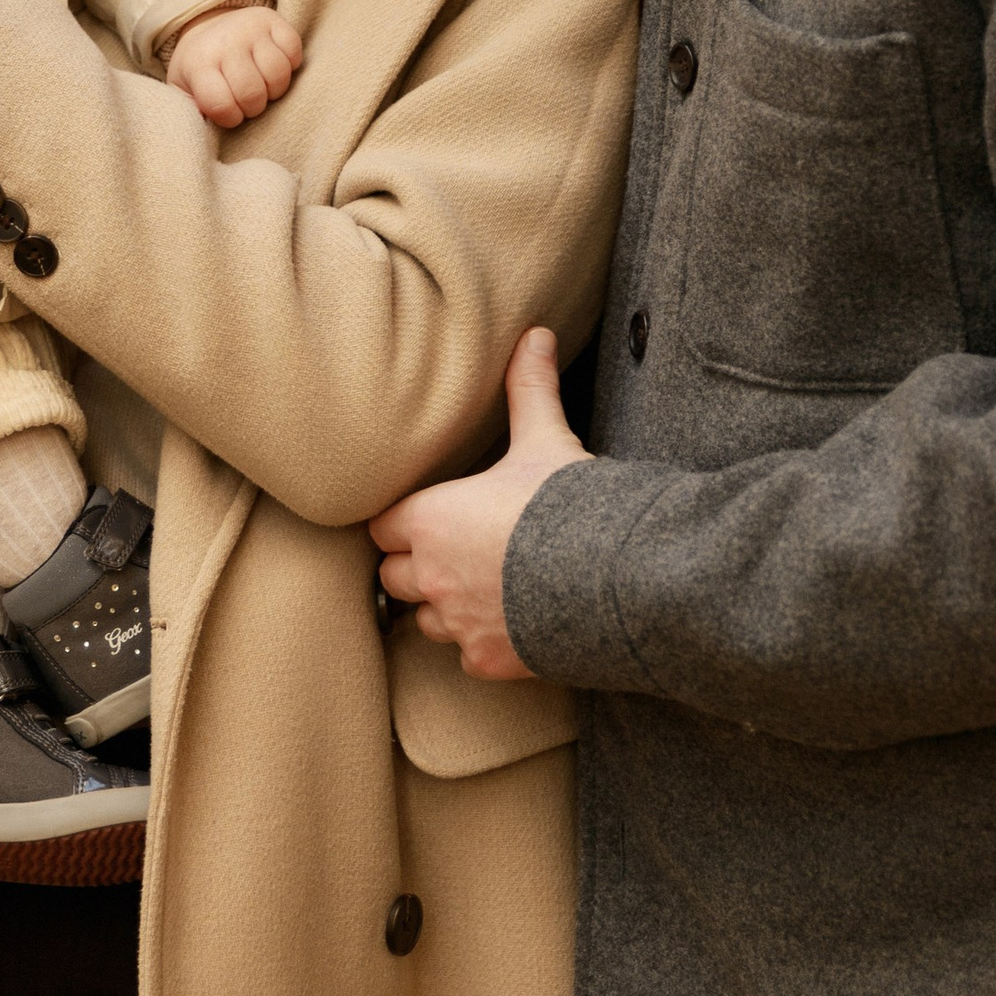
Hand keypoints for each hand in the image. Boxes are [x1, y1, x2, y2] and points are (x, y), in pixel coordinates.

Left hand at [163, 0, 304, 128]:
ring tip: (263, 86)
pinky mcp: (273, 19)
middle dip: (254, 107)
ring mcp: (250, 28)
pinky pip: (294, 50)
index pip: (222, 105)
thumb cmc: (200, 71)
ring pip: (278, 74)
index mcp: (199, 64)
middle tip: (247, 101)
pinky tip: (273, 67)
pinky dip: (290, 64)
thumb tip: (204, 137)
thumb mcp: (183, 92)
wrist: (209, 26)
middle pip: (253, 93)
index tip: (230, 113)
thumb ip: (189, 115)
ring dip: (274, 89)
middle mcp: (225, 42)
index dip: (231, 118)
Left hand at [370, 328, 590, 681]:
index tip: (421, 519)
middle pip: (393, 578)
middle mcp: (430, 576)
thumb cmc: (567, 505)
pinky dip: (481, 643)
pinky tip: (510, 625)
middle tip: (448, 553)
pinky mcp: (488, 660)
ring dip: (443, 608)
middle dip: (414, 568)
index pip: (382, 526)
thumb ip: (529, 389)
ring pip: (425, 622)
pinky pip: (465, 656)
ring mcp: (457, 623)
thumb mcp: (545, 440)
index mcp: (428, 520)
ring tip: (479, 589)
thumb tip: (534, 335)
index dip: (401, 522)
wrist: (613, 579)